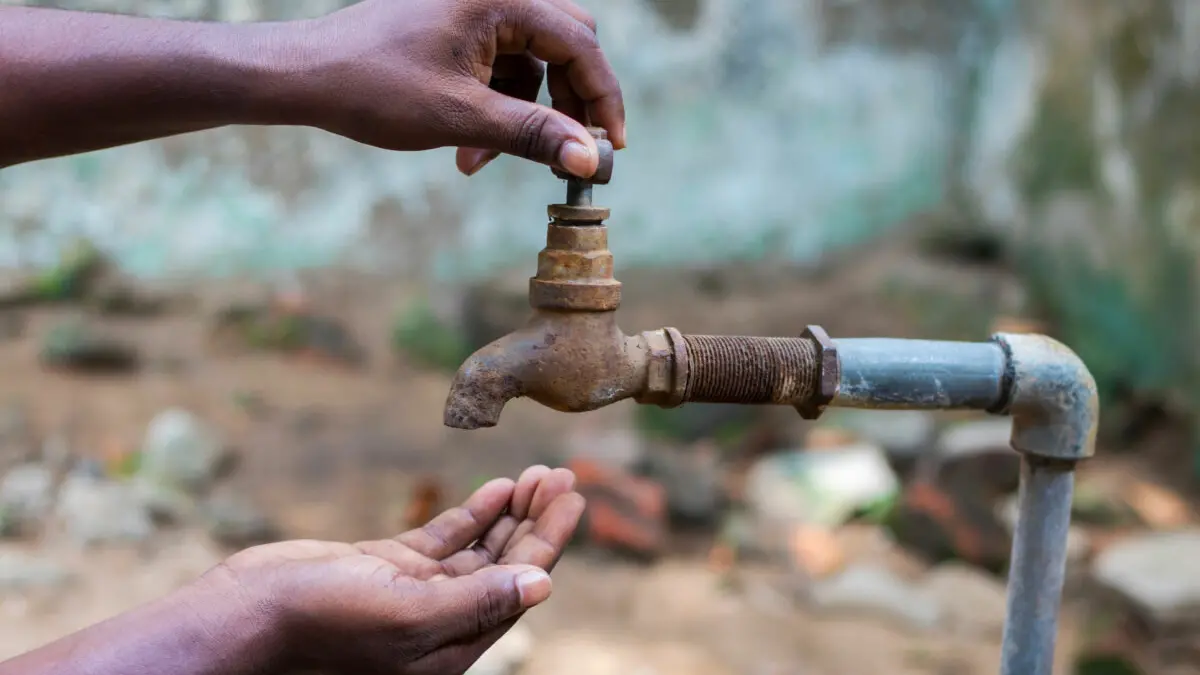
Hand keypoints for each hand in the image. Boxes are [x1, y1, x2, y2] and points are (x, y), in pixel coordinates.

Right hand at [201, 466, 584, 674]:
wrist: (247, 614)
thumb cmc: (321, 623)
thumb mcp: (407, 616)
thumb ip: (477, 602)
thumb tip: (543, 585)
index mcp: (452, 646)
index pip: (518, 587)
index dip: (550, 542)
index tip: (574, 500)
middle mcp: (441, 622)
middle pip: (506, 566)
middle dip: (537, 521)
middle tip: (565, 477)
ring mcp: (414, 592)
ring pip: (480, 549)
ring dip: (511, 513)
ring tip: (540, 474)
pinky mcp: (389, 567)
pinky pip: (446, 539)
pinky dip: (474, 513)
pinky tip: (498, 489)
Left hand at [299, 0, 625, 177]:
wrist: (306, 76)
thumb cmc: (374, 87)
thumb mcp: (462, 117)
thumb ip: (534, 135)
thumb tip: (591, 159)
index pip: (580, 45)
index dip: (602, 100)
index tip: (612, 148)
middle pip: (566, 45)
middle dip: (566, 105)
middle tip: (566, 151)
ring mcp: (476, 5)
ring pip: (533, 60)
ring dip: (523, 113)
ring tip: (481, 158)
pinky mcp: (459, 25)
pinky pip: (502, 64)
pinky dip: (496, 105)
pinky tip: (468, 145)